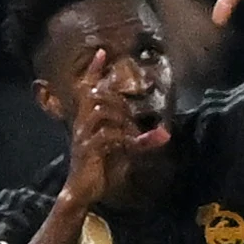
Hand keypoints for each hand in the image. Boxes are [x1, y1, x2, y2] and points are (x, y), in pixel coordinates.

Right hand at [54, 47, 160, 208]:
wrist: (81, 191)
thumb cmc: (99, 169)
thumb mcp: (120, 149)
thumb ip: (135, 138)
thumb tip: (161, 133)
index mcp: (86, 120)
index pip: (86, 89)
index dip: (93, 71)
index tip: (102, 52)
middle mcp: (83, 124)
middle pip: (97, 96)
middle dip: (118, 99)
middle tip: (133, 112)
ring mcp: (85, 136)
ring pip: (103, 112)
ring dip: (124, 119)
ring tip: (136, 131)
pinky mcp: (90, 149)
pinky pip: (110, 136)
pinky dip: (130, 139)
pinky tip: (143, 143)